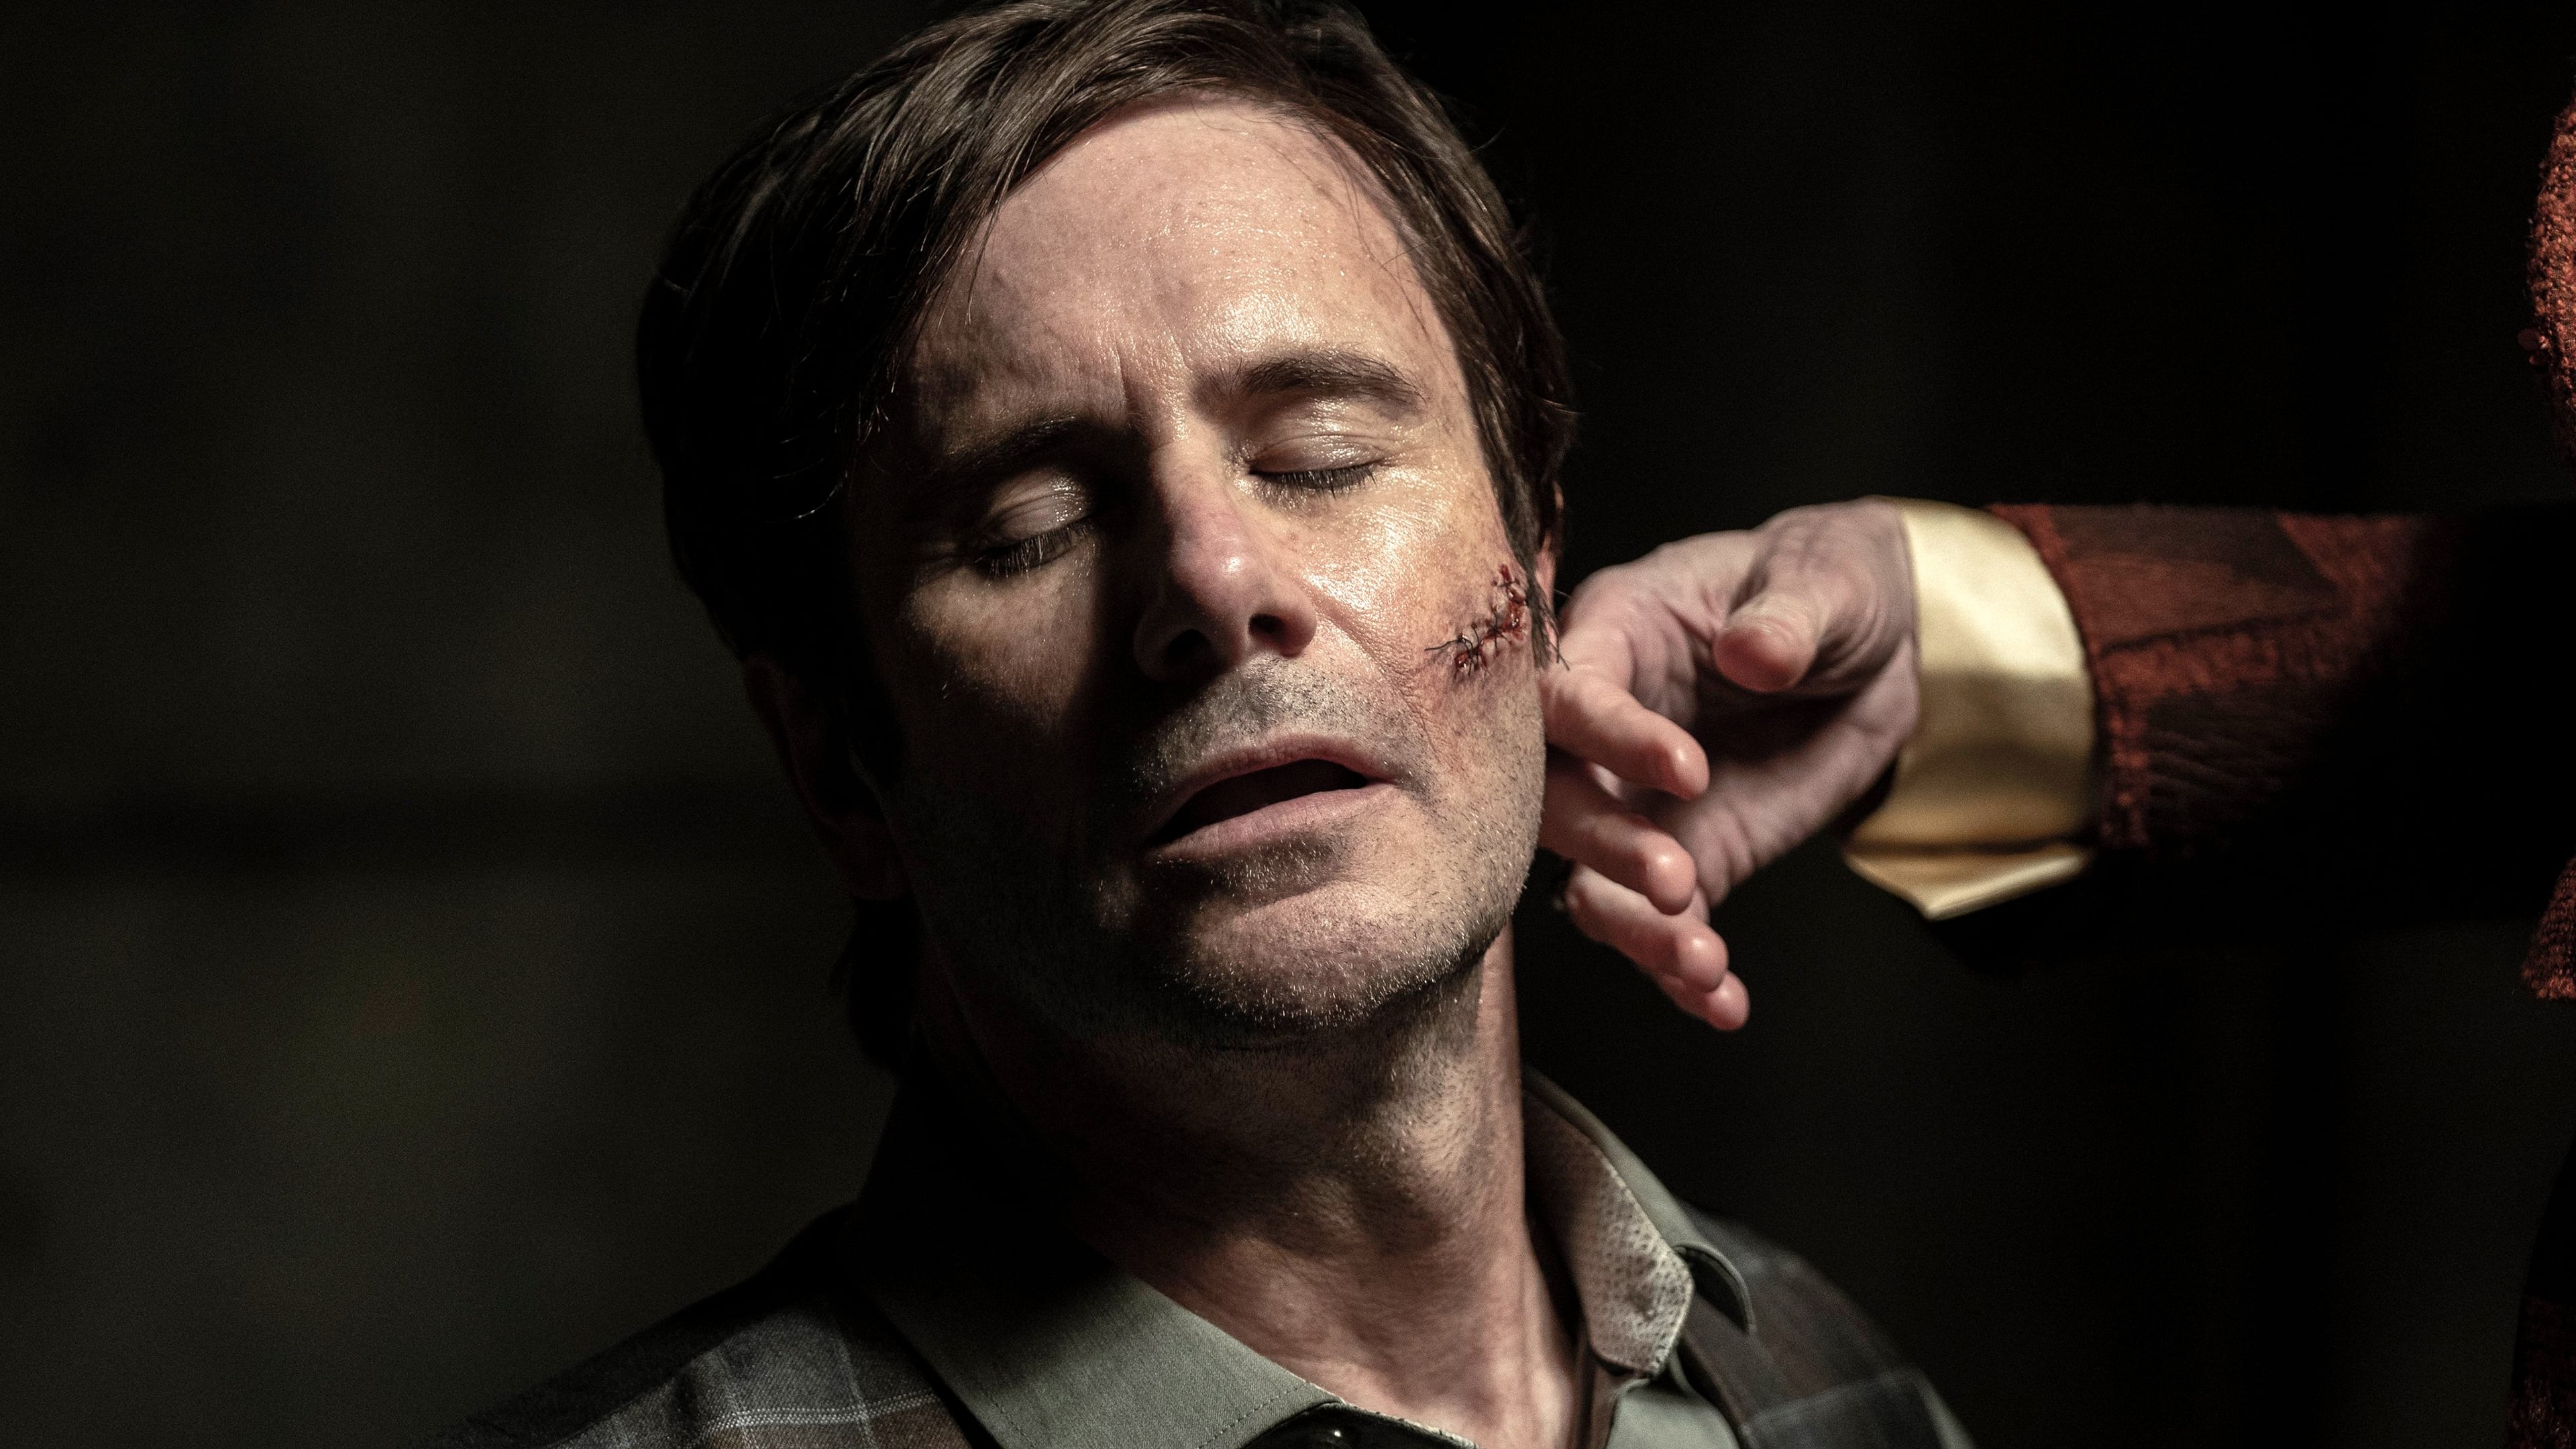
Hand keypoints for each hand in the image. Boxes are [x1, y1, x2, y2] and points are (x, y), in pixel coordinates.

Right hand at [1538, 500, 1920, 1028]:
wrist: (1874, 647)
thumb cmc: (1829, 583)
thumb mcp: (1827, 578)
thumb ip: (1789, 616)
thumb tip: (1754, 653)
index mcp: (1614, 631)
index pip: (1569, 690)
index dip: (1610, 734)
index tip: (1689, 770)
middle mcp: (1602, 727)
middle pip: (1554, 798)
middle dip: (1606, 846)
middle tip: (1680, 881)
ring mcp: (1637, 803)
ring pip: (1589, 879)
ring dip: (1635, 929)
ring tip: (1702, 963)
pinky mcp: (1688, 858)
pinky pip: (1662, 928)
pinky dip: (1683, 976)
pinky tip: (1723, 1005)